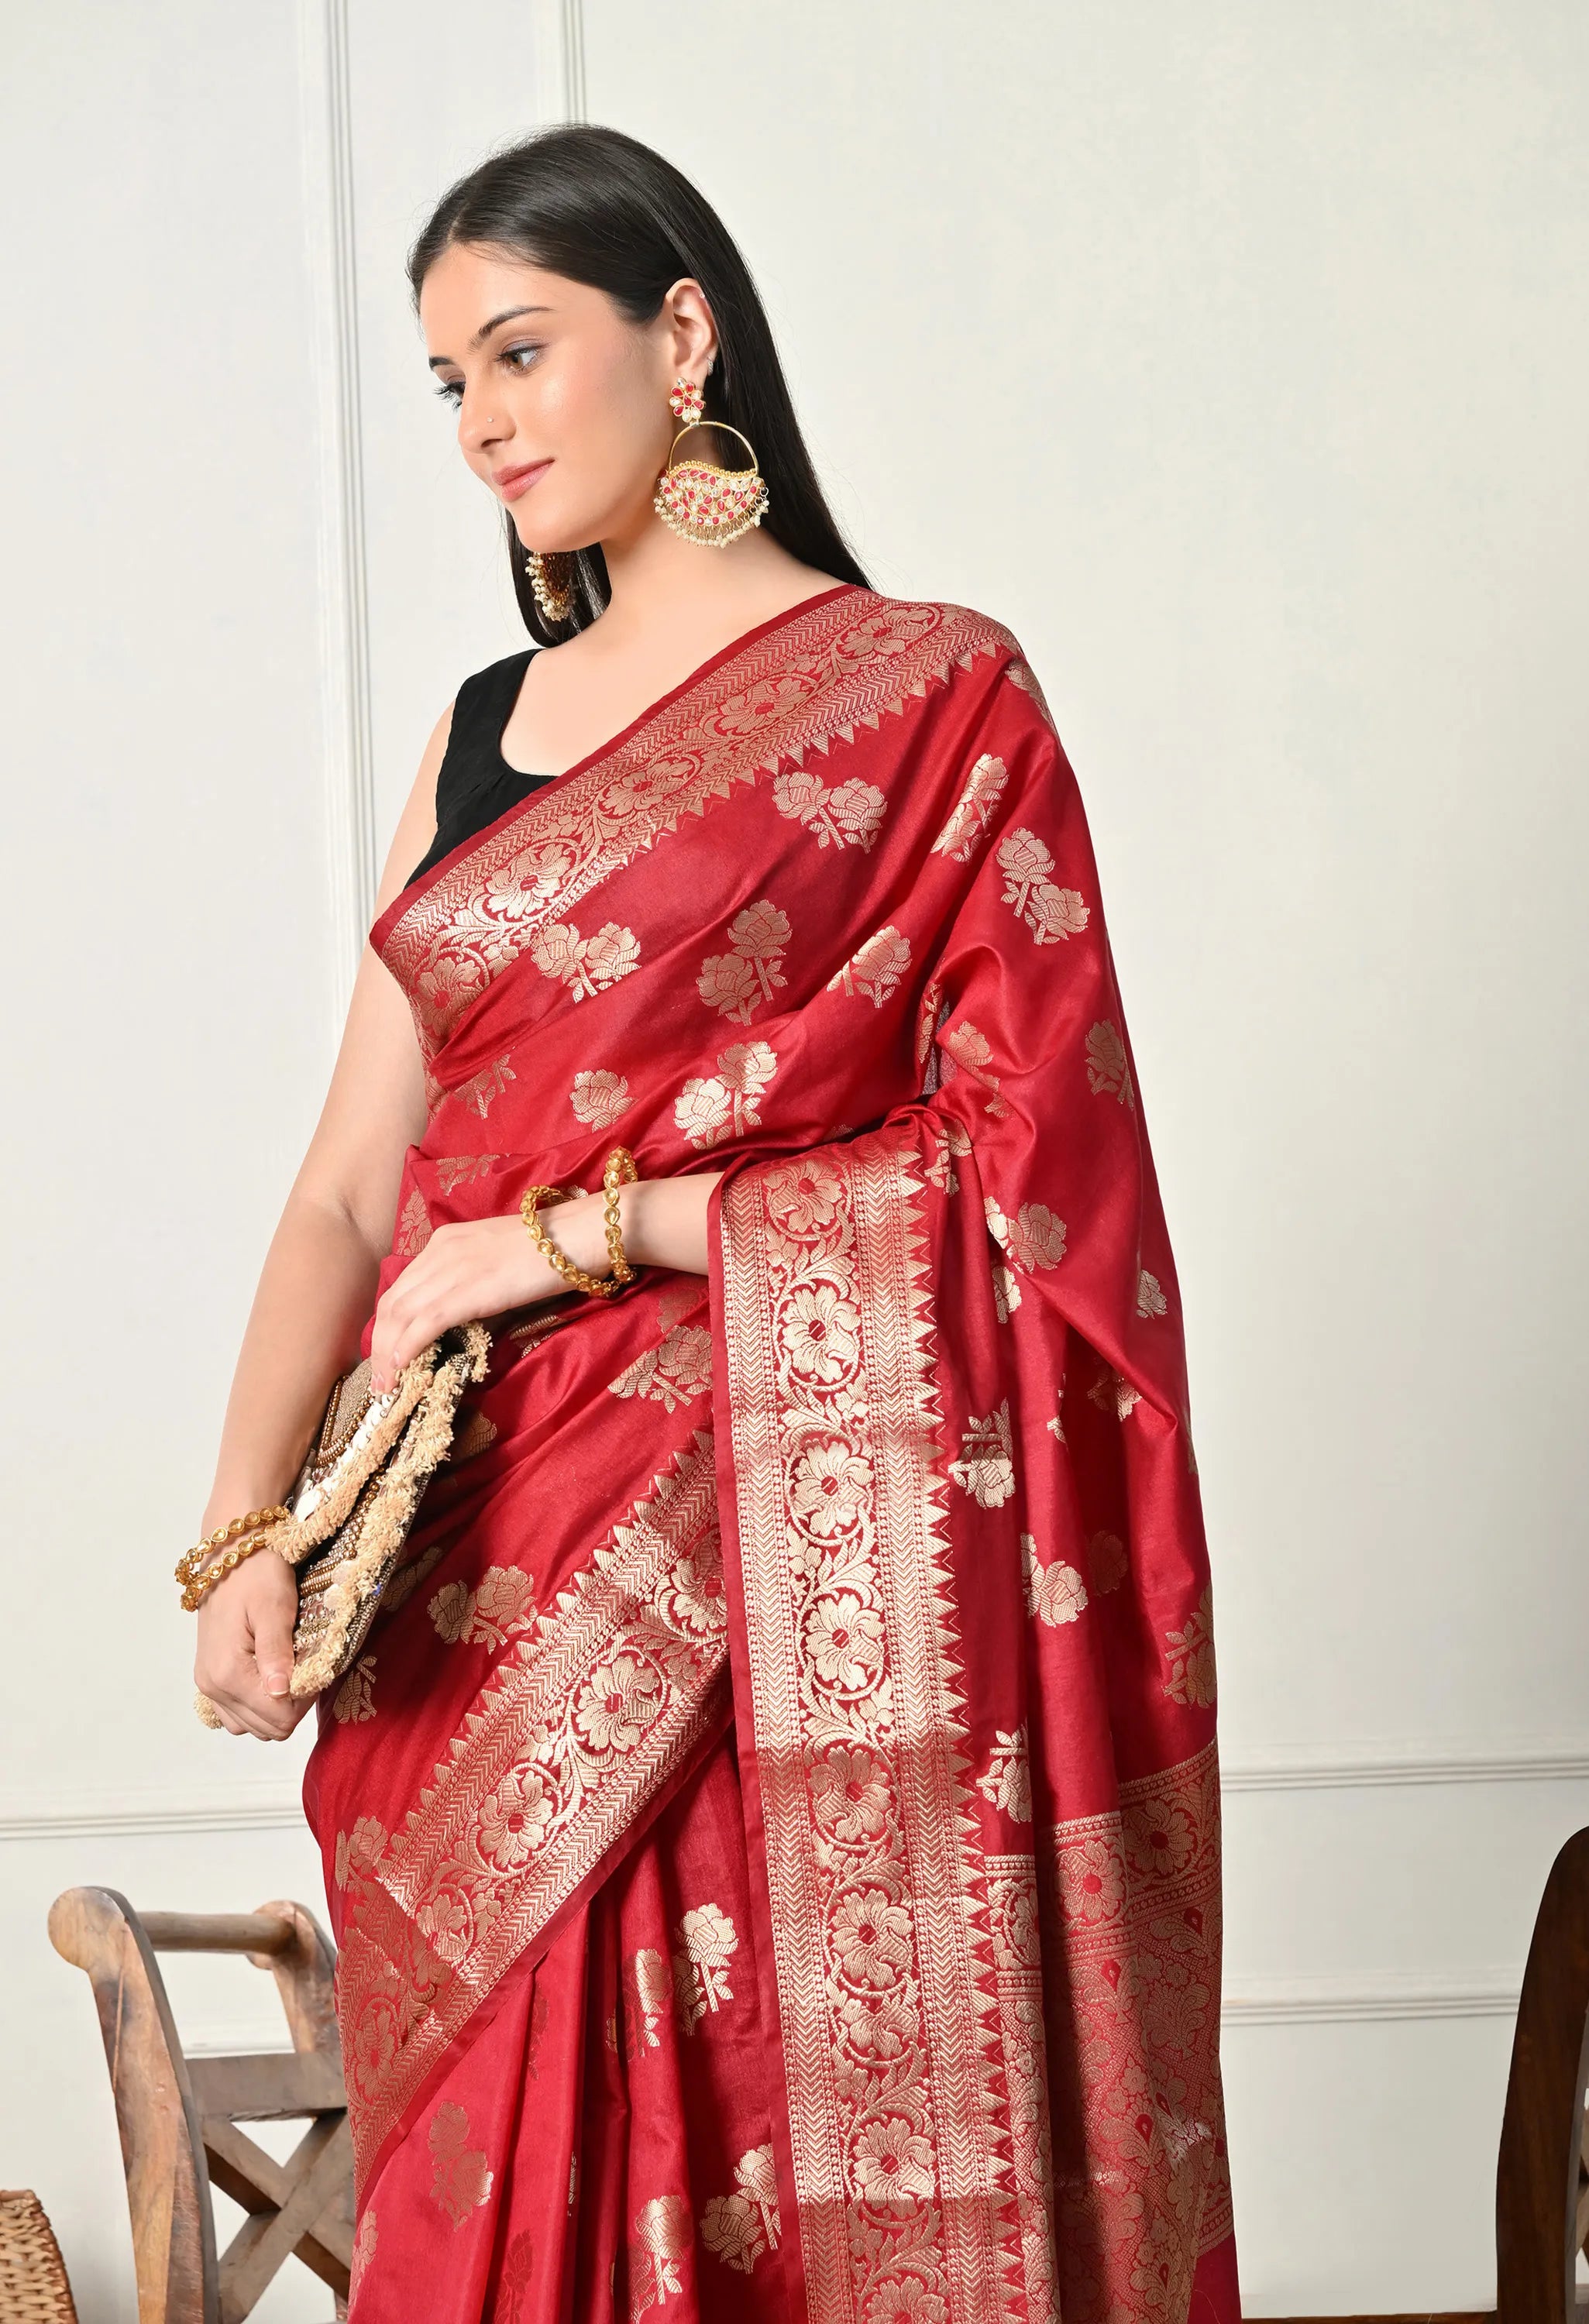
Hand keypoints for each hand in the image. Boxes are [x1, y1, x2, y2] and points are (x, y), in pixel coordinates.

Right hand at [194, 1549, 313, 1740]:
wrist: (229, 1551)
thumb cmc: (256, 1573)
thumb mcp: (274, 1607)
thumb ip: (276, 1651)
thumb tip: (281, 1693)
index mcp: (229, 1673)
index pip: (278, 1718)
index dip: (305, 1699)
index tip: (315, 1668)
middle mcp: (213, 1686)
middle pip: (266, 1728)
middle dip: (293, 1705)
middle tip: (305, 1666)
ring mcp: (208, 1684)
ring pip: (250, 1725)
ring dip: (275, 1708)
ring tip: (290, 1670)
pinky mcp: (209, 1677)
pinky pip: (234, 1712)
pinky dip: (256, 1704)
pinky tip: (270, 1676)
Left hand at [368, 1203, 610, 1391]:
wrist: (577, 1234)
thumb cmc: (547, 1248)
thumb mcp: (494, 1257)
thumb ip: (470, 1280)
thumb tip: (460, 1319)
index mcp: (443, 1243)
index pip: (400, 1288)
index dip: (387, 1326)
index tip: (385, 1355)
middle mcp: (439, 1252)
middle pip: (391, 1304)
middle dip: (379, 1346)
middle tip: (379, 1381)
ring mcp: (452, 1269)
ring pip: (400, 1316)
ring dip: (387, 1355)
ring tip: (387, 1386)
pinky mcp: (469, 1291)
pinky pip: (425, 1323)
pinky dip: (407, 1348)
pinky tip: (401, 1370)